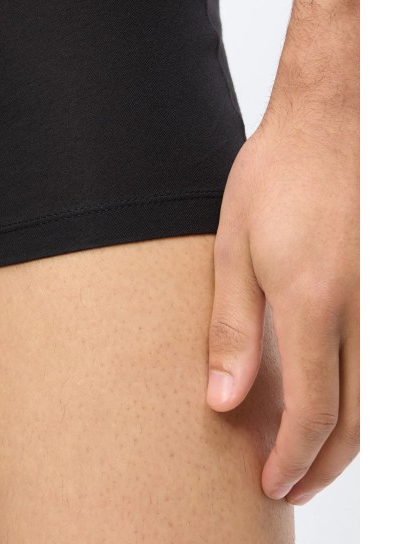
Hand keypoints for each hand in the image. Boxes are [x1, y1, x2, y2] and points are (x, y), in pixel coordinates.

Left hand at [206, 94, 358, 504]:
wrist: (337, 118)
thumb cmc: (280, 173)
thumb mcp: (235, 247)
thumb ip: (233, 329)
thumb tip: (224, 400)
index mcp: (313, 302)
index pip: (313, 415)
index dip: (292, 461)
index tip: (270, 485)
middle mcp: (366, 310)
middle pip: (361, 423)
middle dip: (325, 466)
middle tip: (292, 486)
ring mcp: (390, 298)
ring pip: (384, 400)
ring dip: (353, 441)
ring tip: (316, 457)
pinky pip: (387, 360)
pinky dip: (370, 395)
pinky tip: (345, 399)